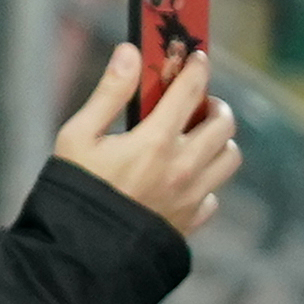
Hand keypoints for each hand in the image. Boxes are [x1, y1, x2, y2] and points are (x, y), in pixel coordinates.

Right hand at [50, 42, 237, 233]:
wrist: (79, 252)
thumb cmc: (74, 189)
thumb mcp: (78, 136)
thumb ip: (109, 93)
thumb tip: (130, 52)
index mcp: (156, 141)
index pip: (191, 92)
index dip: (197, 69)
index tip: (197, 57)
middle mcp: (184, 167)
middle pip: (223, 123)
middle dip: (215, 105)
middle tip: (199, 102)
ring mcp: (192, 195)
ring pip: (229, 157)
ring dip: (219, 141)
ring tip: (197, 136)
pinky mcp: (192, 220)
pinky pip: (215, 193)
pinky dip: (207, 180)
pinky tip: (185, 177)